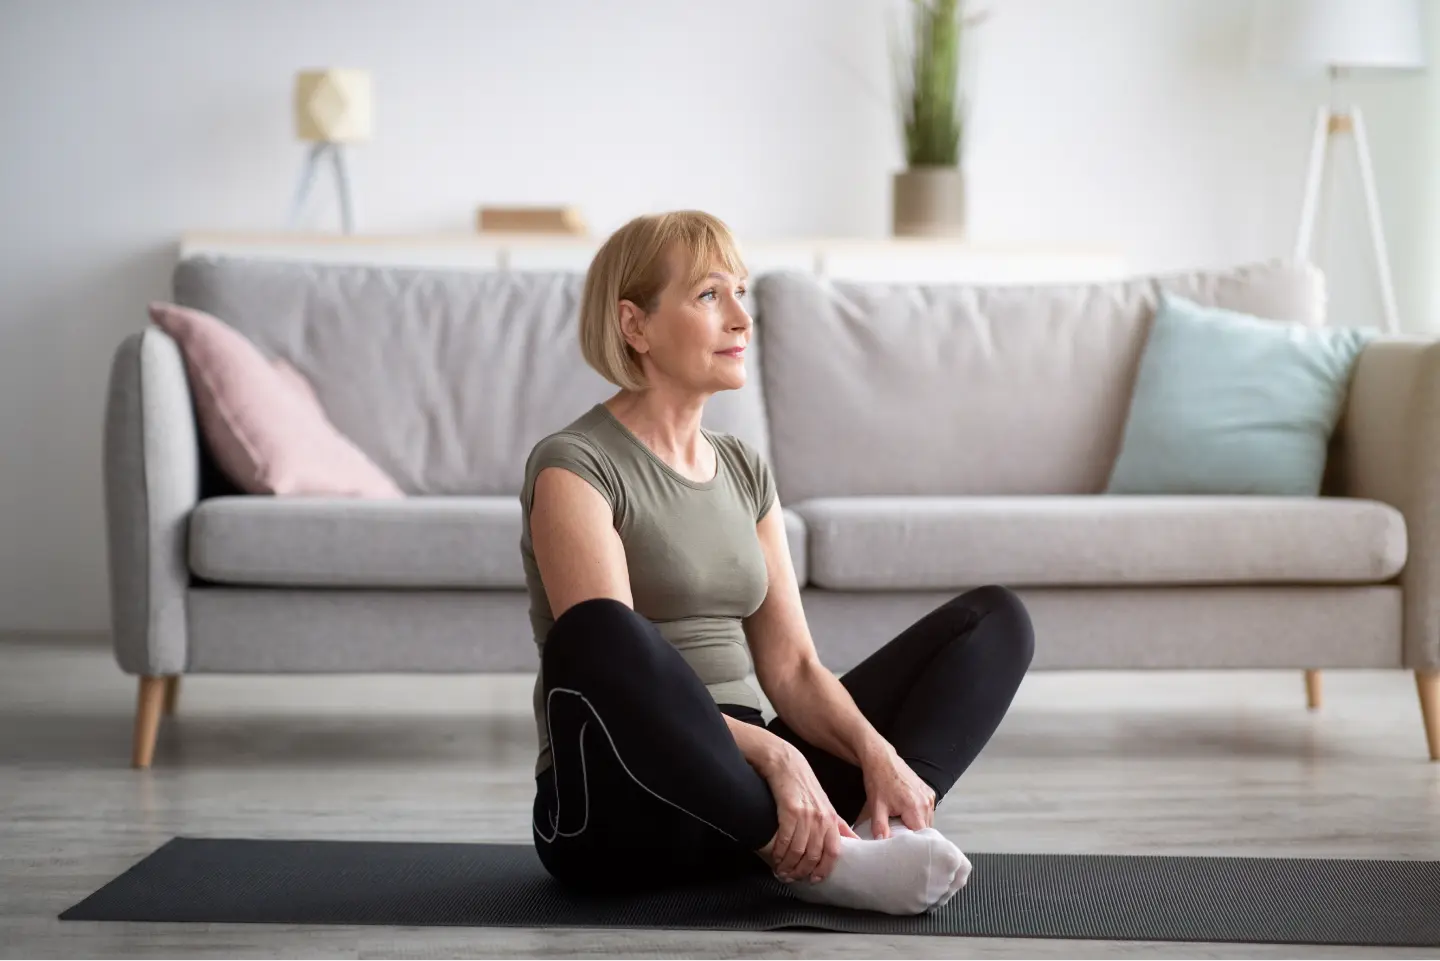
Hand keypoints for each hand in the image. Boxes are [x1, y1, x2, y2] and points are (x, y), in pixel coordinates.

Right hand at [758, 740, 859, 882]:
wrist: (787, 764)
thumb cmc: (805, 786)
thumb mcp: (826, 806)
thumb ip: (838, 826)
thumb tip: (853, 841)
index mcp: (831, 819)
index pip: (833, 852)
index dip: (824, 869)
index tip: (814, 879)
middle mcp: (821, 819)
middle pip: (814, 855)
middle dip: (802, 871)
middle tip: (792, 877)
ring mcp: (806, 815)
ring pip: (799, 851)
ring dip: (788, 865)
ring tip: (781, 871)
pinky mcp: (789, 810)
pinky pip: (785, 839)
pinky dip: (780, 852)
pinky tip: (775, 857)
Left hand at [854, 744, 935, 838]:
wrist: (881, 759)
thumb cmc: (878, 780)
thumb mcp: (876, 806)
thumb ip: (880, 828)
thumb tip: (882, 844)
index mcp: (915, 807)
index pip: (922, 836)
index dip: (914, 845)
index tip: (905, 850)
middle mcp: (926, 802)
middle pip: (925, 830)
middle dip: (914, 836)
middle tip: (900, 838)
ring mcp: (929, 796)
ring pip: (927, 821)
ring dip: (916, 825)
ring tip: (902, 825)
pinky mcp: (928, 792)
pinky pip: (927, 811)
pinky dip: (919, 816)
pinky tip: (906, 815)